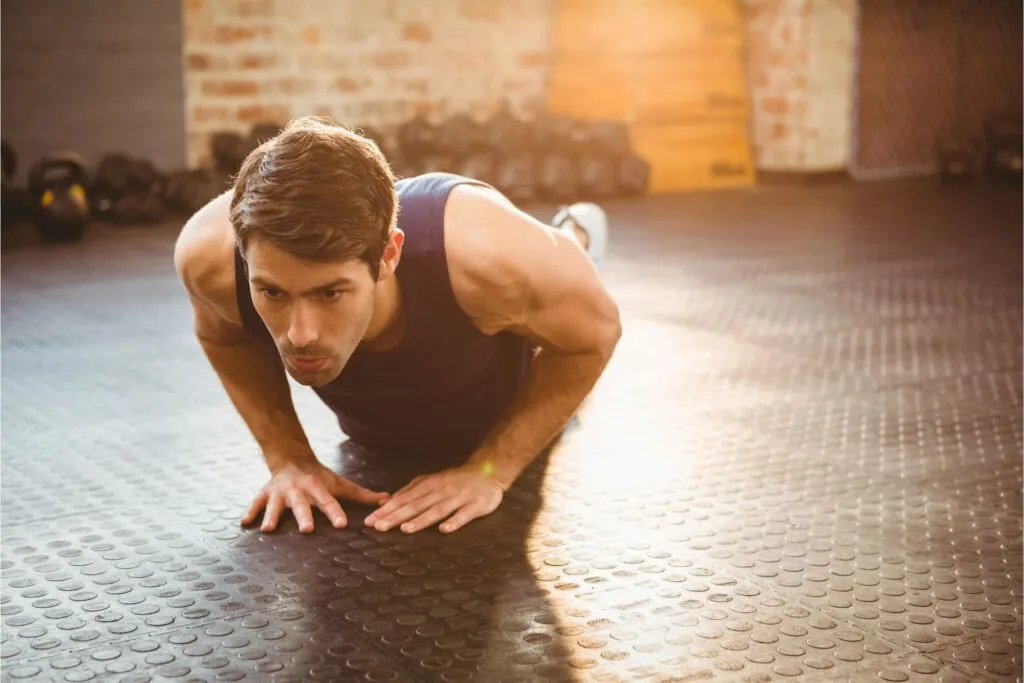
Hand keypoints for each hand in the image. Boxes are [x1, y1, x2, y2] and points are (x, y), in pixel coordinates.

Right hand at [241, 460, 390, 532]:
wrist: (292, 459)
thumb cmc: (320, 477)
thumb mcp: (340, 484)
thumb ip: (362, 495)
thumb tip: (387, 501)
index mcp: (318, 489)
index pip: (330, 502)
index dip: (336, 513)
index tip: (342, 524)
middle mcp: (299, 490)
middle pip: (302, 505)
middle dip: (304, 516)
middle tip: (307, 529)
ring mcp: (280, 492)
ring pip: (275, 504)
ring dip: (271, 516)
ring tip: (268, 529)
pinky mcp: (265, 493)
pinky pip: (256, 502)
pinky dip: (250, 512)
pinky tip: (244, 523)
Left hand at [364, 465, 503, 533]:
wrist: (488, 471)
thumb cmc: (456, 480)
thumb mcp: (431, 481)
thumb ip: (411, 491)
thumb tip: (387, 502)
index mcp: (429, 485)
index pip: (404, 499)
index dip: (387, 510)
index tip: (370, 521)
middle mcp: (441, 491)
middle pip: (417, 505)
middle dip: (397, 516)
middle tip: (379, 527)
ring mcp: (459, 498)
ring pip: (438, 510)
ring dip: (421, 520)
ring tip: (406, 529)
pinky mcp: (475, 506)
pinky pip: (464, 515)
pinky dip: (454, 522)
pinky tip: (444, 530)